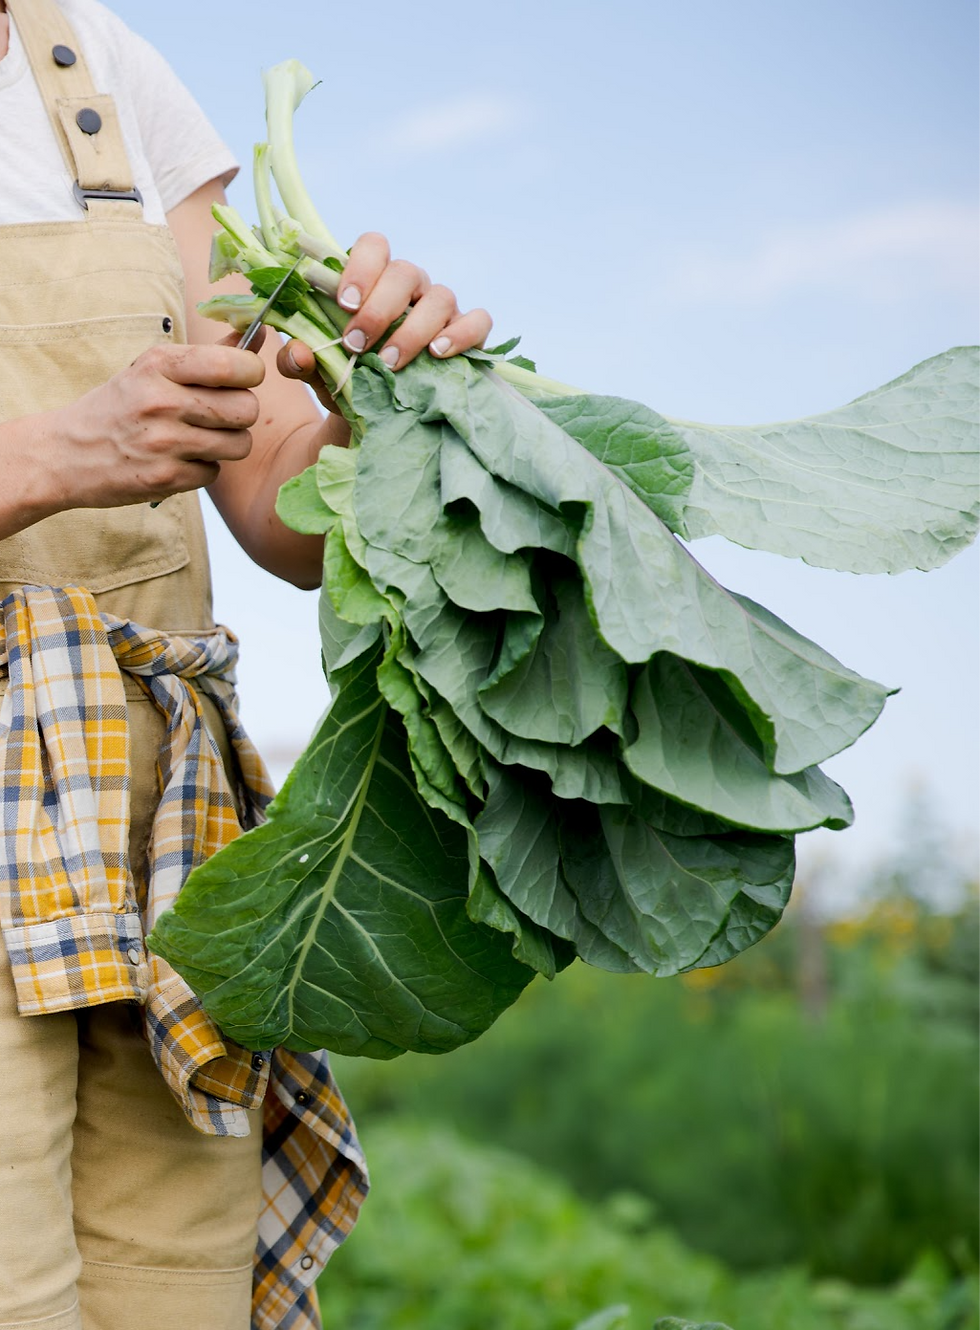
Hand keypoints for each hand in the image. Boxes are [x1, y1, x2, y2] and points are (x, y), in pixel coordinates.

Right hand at [45, 332, 264, 509]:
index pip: (236, 365)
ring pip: (240, 444)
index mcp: (160, 365)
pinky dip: (203, 469)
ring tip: (201, 438)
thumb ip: (211, 355)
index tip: (240, 378)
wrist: (66, 453)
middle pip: (247, 408)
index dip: (250, 373)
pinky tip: (179, 460)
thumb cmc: (120, 406)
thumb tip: (262, 332)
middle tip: (219, 414)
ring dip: (227, 444)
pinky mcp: (165, 479)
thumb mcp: (154, 369)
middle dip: (241, 413)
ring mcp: (164, 443)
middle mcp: (163, 401)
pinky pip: (215, 473)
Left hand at [277, 231, 492, 408]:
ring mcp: (441, 308)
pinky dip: (461, 334)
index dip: (360, 268)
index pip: (373, 246)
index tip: (344, 305)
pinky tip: (438, 355)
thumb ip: (298, 361)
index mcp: (373, 280)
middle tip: (357, 345)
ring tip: (391, 362)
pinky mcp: (468, 333)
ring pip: (440, 296)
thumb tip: (298, 352)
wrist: (378, 413)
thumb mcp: (317, 373)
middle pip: (404, 272)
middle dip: (379, 309)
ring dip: (413, 329)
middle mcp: (410, 286)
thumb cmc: (350, 376)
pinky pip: (478, 321)